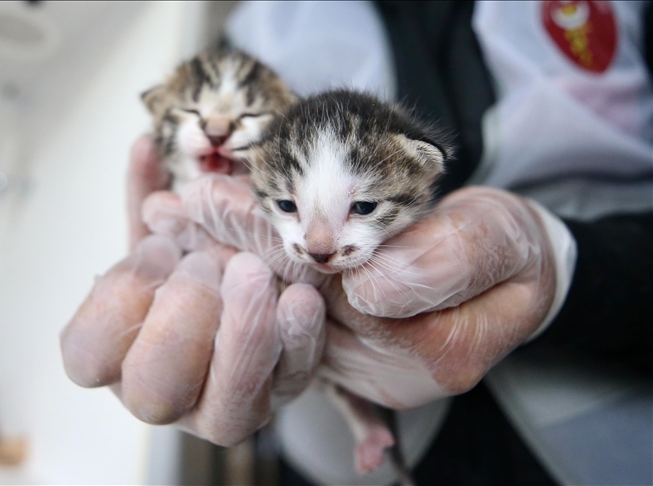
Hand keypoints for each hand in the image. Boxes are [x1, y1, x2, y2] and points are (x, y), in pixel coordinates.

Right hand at [61, 136, 325, 445]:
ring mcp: (224, 407)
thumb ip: (149, 200)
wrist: (253, 285)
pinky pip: (290, 381)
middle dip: (181, 319)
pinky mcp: (280, 395)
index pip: (86, 356)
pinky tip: (301, 297)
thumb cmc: (192, 263)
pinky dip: (297, 336)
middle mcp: (165, 392)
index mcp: (115, 355)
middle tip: (206, 266)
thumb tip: (146, 149)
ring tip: (254, 273)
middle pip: (152, 391)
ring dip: (241, 334)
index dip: (120, 300)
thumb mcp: (163, 233)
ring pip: (226, 411)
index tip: (156, 250)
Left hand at [171, 176, 557, 408]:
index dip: (276, 244)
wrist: (511, 272)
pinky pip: (280, 309)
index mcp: (432, 352)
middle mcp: (385, 371)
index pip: (338, 298)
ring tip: (172, 211)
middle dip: (234, 248)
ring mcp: (359, 365)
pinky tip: (200, 231)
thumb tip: (372, 283)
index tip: (218, 200)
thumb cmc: (511, 250)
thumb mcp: (502, 239)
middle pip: (295, 306)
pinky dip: (245, 266)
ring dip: (226, 257)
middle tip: (180, 200)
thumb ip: (450, 260)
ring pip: (278, 308)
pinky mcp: (341, 350)